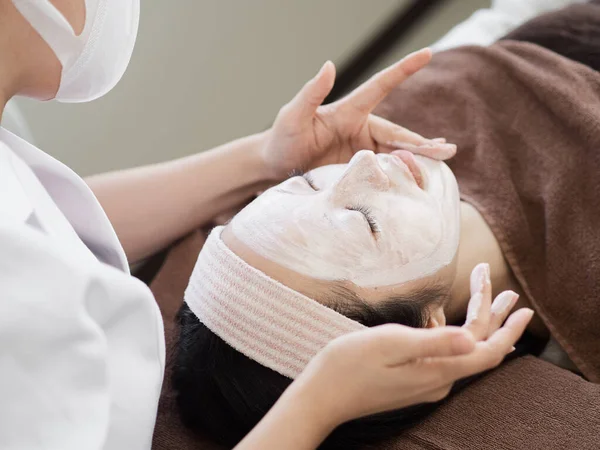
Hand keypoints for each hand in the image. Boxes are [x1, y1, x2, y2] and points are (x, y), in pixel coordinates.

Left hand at [261, 48, 456, 178]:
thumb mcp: (292, 116)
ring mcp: (362, 150)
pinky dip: (403, 172)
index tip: (427, 53)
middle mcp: (360, 129)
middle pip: (397, 133)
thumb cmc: (282, 138)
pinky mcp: (360, 169)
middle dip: (421, 142)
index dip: (403, 70)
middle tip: (446, 149)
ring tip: (443, 161)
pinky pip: (385, 170)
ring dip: (418, 158)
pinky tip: (421, 176)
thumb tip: (329, 65)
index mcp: (349, 111)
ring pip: (395, 152)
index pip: (380, 86)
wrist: (275, 166)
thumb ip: (311, 93)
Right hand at [293, 296, 531, 426]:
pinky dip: (451, 334)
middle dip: (494, 319)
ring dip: (475, 324)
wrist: (322, 396)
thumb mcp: (390, 343)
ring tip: (482, 298)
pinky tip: (441, 319)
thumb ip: (433, 341)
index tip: (525, 308)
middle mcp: (437, 381)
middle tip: (507, 293)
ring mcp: (424, 384)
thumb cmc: (349, 365)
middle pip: (478, 350)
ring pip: (461, 351)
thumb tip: (474, 338)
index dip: (508, 330)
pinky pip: (443, 356)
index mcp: (436, 370)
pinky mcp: (411, 382)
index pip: (486, 351)